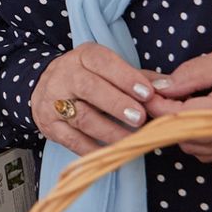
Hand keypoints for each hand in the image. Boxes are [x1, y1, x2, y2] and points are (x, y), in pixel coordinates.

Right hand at [31, 43, 160, 155]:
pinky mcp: (50, 126)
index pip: (102, 62)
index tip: (147, 93)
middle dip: (116, 104)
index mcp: (82, 57)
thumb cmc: (88, 78)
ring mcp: (53, 102)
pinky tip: (113, 154)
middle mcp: (64, 76)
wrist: (42, 88)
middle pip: (89, 88)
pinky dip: (94, 150)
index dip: (125, 77)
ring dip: (109, 130)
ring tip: (131, 139)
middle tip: (140, 118)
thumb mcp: (109, 69)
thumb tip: (168, 86)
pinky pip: (72, 140)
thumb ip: (139, 77)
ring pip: (81, 116)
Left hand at [148, 35, 211, 160]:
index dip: (156, 105)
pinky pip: (211, 152)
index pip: (179, 117)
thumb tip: (159, 87)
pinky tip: (198, 114)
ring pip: (195, 149)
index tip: (145, 91)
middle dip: (166, 117)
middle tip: (161, 93)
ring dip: (181, 129)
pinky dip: (197, 137)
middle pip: (183, 138)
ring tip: (181, 101)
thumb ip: (189, 75)